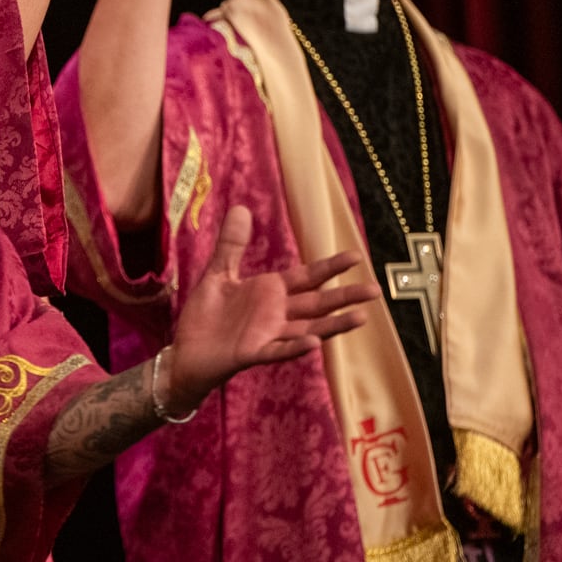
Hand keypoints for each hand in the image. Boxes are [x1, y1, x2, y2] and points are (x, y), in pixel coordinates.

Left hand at [165, 206, 377, 414]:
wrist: (185, 351)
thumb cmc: (206, 315)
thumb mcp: (218, 273)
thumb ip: (232, 244)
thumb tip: (242, 208)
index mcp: (271, 292)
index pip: (307, 277)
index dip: (330, 267)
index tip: (356, 256)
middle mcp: (276, 314)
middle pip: (317, 304)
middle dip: (345, 297)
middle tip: (375, 290)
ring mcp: (267, 335)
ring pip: (308, 330)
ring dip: (333, 325)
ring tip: (361, 318)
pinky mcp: (251, 353)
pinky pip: (277, 350)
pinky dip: (296, 347)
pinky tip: (315, 343)